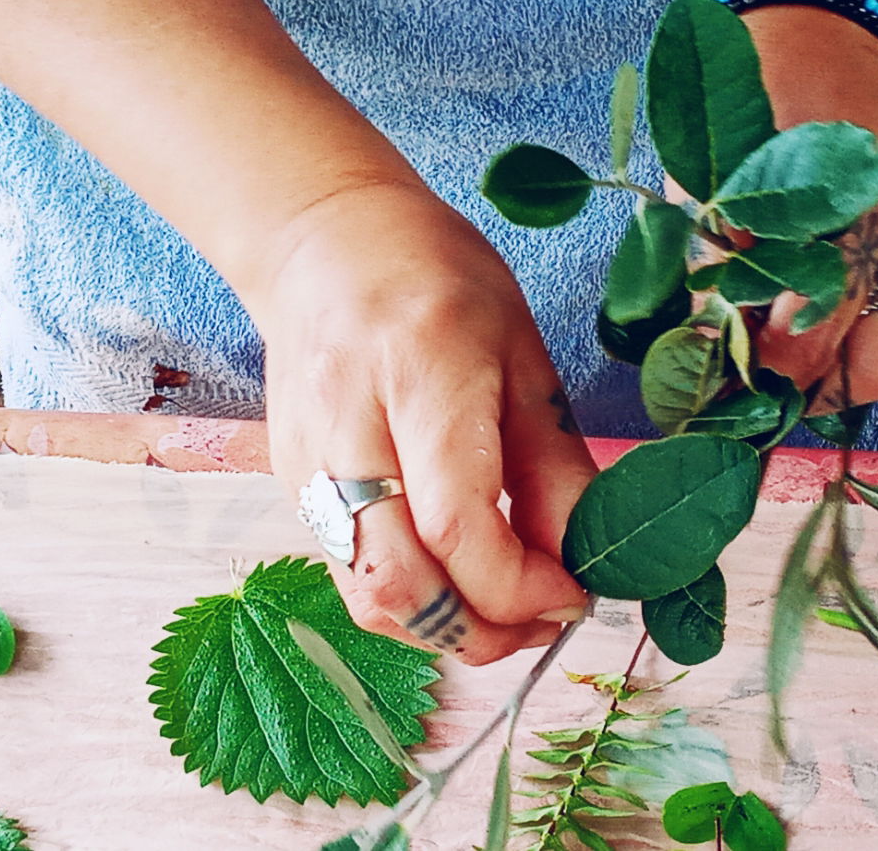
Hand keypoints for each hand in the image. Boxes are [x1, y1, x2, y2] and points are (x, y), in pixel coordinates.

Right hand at [253, 181, 594, 663]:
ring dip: (444, 631)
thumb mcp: (523, 354)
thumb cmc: (438, 282)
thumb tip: (586, 560)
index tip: (576, 590)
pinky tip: (457, 580)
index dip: (522, 586)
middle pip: (400, 583)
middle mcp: (349, 428)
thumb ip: (553, 464)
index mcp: (421, 375)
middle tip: (544, 619)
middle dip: (484, 632)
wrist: (324, 244)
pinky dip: (412, 603)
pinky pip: (352, 577)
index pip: (456, 527)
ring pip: (367, 598)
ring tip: (506, 612)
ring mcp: (307, 465)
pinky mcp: (291, 488)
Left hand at [740, 6, 877, 413]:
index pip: (811, 329)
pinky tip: (821, 306)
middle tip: (765, 397)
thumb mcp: (707, 184)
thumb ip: (714, 277)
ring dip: (841, 365)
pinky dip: (861, 315)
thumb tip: (715, 365)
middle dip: (812, 391)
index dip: (770, 379)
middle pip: (872, 360)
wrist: (825, 23)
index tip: (733, 403)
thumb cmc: (751, 95)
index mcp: (830, 195)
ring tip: (790, 360)